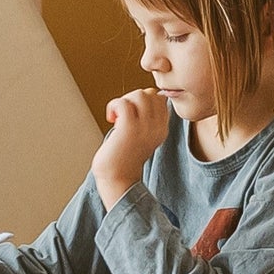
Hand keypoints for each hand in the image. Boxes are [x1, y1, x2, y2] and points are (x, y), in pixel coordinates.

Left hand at [94, 88, 167, 208]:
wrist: (117, 179)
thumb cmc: (124, 157)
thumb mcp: (142, 136)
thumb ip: (147, 118)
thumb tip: (144, 95)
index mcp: (162, 129)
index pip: (159, 99)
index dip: (142, 101)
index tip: (132, 114)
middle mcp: (157, 128)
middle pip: (149, 94)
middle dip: (132, 98)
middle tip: (122, 115)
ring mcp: (144, 128)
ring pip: (139, 95)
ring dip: (124, 101)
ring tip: (117, 117)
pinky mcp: (129, 128)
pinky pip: (123, 103)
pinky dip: (113, 105)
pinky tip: (111, 119)